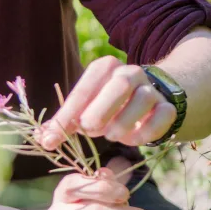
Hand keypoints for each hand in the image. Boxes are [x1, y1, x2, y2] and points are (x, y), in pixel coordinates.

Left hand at [40, 56, 175, 148]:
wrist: (149, 99)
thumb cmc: (108, 105)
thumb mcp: (84, 109)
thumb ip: (65, 122)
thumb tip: (42, 138)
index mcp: (104, 68)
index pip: (83, 89)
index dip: (66, 116)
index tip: (50, 140)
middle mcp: (130, 73)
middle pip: (119, 84)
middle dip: (101, 110)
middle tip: (89, 130)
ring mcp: (152, 88)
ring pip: (143, 99)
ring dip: (123, 122)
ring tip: (111, 135)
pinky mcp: (168, 106)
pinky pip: (163, 116)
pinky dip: (147, 132)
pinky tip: (133, 140)